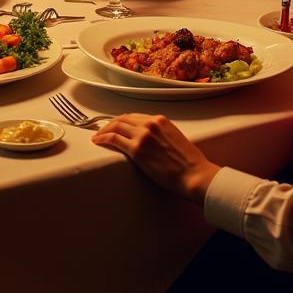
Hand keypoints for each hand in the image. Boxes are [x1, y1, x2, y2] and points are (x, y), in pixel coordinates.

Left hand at [91, 113, 219, 203]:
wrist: (195, 175)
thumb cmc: (189, 163)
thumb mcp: (175, 139)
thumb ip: (161, 134)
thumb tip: (150, 140)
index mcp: (160, 120)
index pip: (135, 116)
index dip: (122, 121)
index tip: (116, 126)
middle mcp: (150, 124)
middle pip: (123, 119)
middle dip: (110, 124)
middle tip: (102, 130)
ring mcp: (143, 136)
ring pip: (116, 126)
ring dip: (104, 130)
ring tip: (97, 136)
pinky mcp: (137, 150)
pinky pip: (114, 139)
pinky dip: (104, 138)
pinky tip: (98, 141)